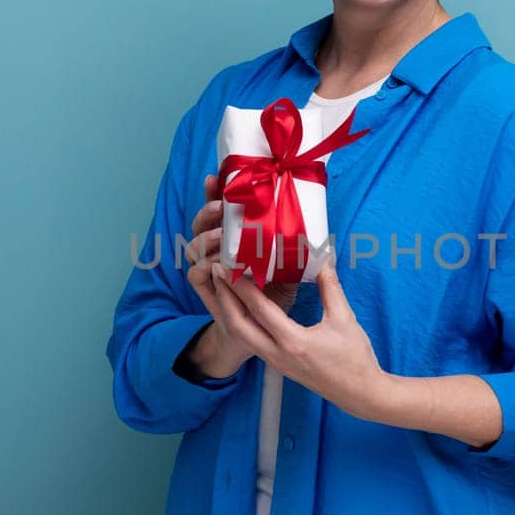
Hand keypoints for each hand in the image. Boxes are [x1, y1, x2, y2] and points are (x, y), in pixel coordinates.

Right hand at [185, 173, 297, 367]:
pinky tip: (216, 263)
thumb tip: (321, 236)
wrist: (266, 337)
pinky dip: (203, 268)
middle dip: (207, 211)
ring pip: (193, 248)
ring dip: (206, 238)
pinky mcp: (206, 294)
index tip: (216, 176)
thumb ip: (295, 251)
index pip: (220, 211)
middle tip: (223, 205)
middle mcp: (216, 253)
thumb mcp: (290, 270)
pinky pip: (195, 276)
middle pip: (200, 224)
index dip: (214, 192)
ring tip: (223, 233)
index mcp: (234, 241)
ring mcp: (209, 273)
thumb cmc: (278, 299)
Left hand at [207, 254, 389, 418]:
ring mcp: (275, 362)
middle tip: (217, 271)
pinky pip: (251, 341)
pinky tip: (242, 305)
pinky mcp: (277, 364)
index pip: (259, 310)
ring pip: (241, 335)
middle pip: (237, 324)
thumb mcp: (344, 318)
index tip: (231, 265)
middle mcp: (277, 354)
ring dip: (229, 310)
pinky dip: (241, 321)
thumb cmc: (354, 358)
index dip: (242, 285)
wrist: (359, 392)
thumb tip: (323, 258)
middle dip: (224, 296)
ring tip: (224, 285)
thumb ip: (330, 286)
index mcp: (293, 342)